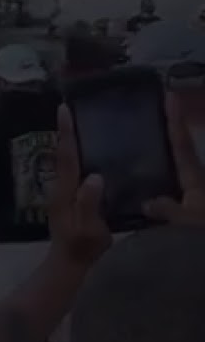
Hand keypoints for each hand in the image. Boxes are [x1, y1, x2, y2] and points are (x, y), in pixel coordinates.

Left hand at [50, 105, 111, 267]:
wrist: (68, 261)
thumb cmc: (81, 246)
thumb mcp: (89, 228)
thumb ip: (89, 204)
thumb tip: (94, 176)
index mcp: (65, 191)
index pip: (67, 157)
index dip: (67, 134)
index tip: (63, 111)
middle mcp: (59, 186)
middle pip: (63, 154)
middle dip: (65, 131)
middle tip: (66, 107)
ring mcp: (61, 191)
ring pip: (65, 160)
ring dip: (68, 140)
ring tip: (74, 120)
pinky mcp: (67, 196)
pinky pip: (71, 168)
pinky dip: (74, 154)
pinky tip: (84, 149)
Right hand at [144, 93, 204, 224]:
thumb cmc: (201, 244)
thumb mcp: (184, 225)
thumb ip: (166, 209)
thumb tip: (149, 201)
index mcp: (197, 185)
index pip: (183, 147)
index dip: (175, 123)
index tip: (170, 97)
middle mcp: (200, 193)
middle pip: (184, 161)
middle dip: (172, 143)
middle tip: (154, 124)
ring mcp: (196, 209)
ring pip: (179, 185)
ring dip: (164, 173)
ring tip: (142, 161)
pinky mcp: (191, 227)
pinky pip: (172, 207)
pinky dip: (161, 201)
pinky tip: (145, 203)